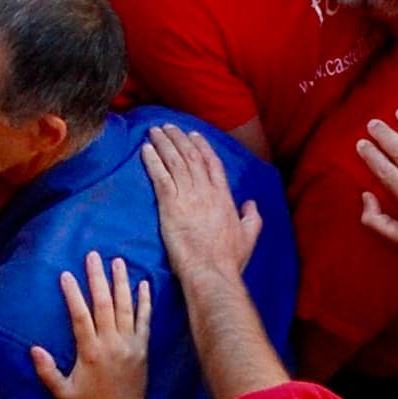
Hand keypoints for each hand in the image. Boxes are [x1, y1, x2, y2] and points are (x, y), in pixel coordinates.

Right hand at [30, 253, 153, 398]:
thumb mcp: (62, 391)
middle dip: (97, 278)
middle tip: (93, 256)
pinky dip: (145, 301)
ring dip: (121, 282)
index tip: (66, 275)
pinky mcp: (142, 347)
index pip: (80, 316)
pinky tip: (144, 283)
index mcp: (90, 351)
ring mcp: (130, 344)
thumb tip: (33, 349)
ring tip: (118, 261)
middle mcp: (111, 344)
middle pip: (104, 304)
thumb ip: (46, 371)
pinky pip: (145, 320)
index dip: (73, 294)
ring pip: (126, 307)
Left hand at [142, 124, 261, 286]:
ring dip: (164, 144)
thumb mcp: (249, 237)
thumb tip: (251, 203)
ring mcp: (188, 198)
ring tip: (154, 131)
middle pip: (191, 157)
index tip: (193, 134)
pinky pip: (160, 177)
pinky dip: (152, 161)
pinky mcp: (170, 206)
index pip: (212, 164)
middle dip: (178, 138)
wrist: (211, 272)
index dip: (202, 146)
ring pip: (175, 162)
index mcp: (224, 198)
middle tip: (168, 126)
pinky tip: (145, 150)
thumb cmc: (228, 260)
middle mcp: (207, 192)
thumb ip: (252, 217)